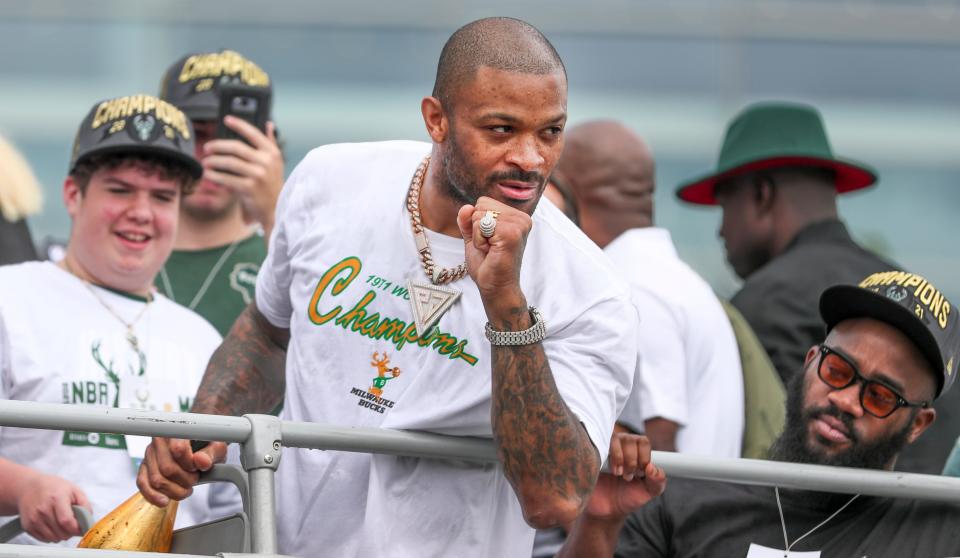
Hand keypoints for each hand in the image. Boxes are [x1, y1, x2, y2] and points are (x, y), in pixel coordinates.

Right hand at [17, 473, 90, 541]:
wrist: (29, 487)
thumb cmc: (54, 488)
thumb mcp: (74, 490)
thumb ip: (85, 505)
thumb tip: (88, 521)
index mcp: (57, 498)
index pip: (66, 521)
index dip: (76, 529)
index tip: (81, 528)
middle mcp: (43, 509)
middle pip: (61, 532)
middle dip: (71, 532)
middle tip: (73, 525)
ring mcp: (34, 518)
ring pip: (53, 538)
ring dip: (62, 536)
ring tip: (63, 525)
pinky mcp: (27, 526)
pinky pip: (43, 539)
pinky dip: (51, 536)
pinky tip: (53, 527)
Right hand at [136, 438, 226, 506]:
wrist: (202, 442)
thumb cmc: (208, 443)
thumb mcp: (217, 446)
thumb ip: (212, 453)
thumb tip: (202, 461)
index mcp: (177, 429)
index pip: (178, 450)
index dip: (190, 465)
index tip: (198, 468)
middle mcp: (160, 439)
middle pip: (167, 469)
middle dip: (185, 480)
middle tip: (195, 479)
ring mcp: (150, 453)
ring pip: (156, 479)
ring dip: (174, 491)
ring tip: (186, 488)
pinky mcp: (145, 466)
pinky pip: (142, 483)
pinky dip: (153, 495)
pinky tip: (164, 501)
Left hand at [201, 116, 283, 234]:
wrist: (277, 208)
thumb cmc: (273, 183)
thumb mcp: (276, 162)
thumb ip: (271, 143)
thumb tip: (269, 123)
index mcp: (272, 153)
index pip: (253, 134)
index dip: (239, 125)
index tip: (226, 120)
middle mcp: (266, 162)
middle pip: (236, 147)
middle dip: (218, 146)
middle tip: (207, 148)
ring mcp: (258, 174)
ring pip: (229, 162)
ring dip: (213, 162)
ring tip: (205, 163)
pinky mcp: (249, 187)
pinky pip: (227, 178)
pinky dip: (215, 176)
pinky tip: (208, 175)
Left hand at [456, 197, 531, 316]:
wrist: (495, 287)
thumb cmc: (487, 264)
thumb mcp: (474, 237)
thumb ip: (468, 220)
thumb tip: (466, 207)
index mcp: (516, 216)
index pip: (483, 202)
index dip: (477, 223)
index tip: (489, 241)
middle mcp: (521, 218)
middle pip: (481, 205)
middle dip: (477, 228)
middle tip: (489, 247)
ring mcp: (518, 225)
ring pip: (479, 214)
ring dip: (478, 235)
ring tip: (491, 250)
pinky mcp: (512, 233)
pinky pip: (481, 224)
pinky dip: (479, 240)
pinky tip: (491, 251)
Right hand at [584, 432, 665, 519]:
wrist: (605, 511)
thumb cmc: (627, 498)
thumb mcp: (647, 493)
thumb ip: (658, 482)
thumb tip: (653, 468)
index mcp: (636, 452)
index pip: (643, 441)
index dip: (644, 457)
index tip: (641, 474)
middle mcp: (620, 446)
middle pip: (629, 439)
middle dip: (632, 460)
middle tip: (628, 477)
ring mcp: (605, 448)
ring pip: (615, 438)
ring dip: (620, 457)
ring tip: (617, 474)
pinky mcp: (591, 452)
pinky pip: (598, 442)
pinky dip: (606, 455)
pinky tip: (606, 470)